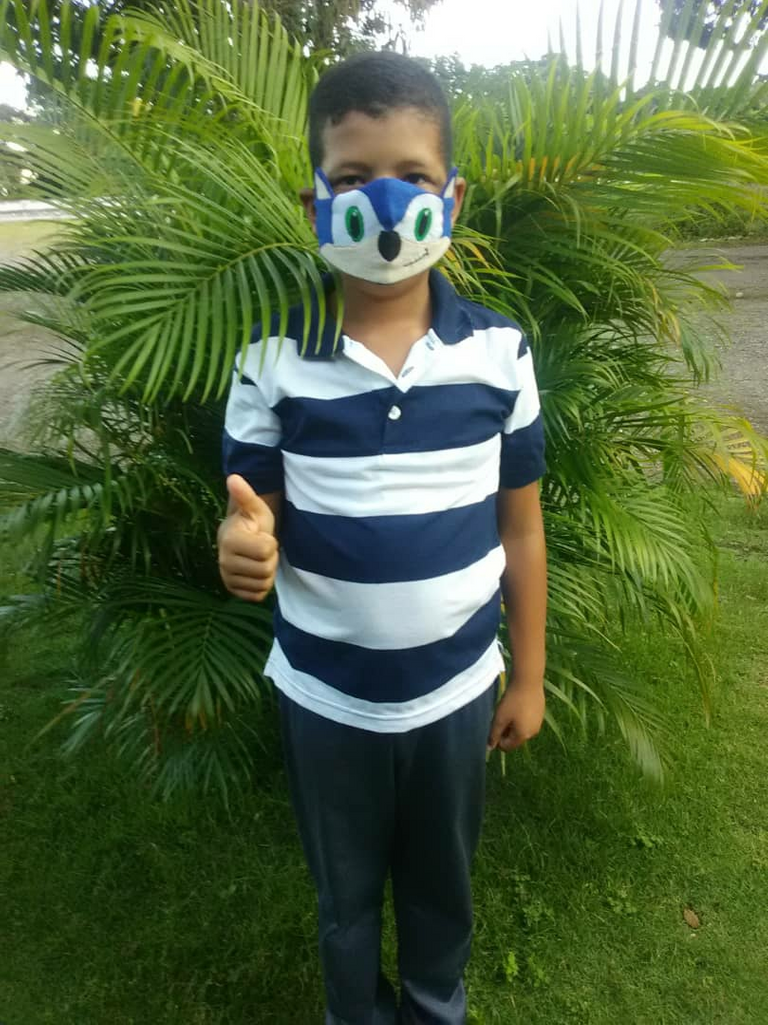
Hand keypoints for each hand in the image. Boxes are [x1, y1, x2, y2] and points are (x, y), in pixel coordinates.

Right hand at [217, 474, 277, 601]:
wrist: (240, 539)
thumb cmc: (252, 522)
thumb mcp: (254, 507)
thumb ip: (245, 495)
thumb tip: (233, 477)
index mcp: (229, 541)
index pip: (266, 551)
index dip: (270, 543)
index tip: (262, 536)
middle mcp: (224, 562)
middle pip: (265, 569)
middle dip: (270, 558)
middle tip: (262, 548)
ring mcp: (227, 578)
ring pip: (263, 584)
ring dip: (267, 572)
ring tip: (259, 559)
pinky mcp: (233, 591)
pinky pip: (258, 595)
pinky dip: (262, 586)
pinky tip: (256, 571)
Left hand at [487, 678, 545, 752]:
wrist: (528, 682)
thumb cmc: (512, 701)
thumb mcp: (499, 718)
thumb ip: (494, 734)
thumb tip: (490, 748)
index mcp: (522, 736)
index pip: (507, 747)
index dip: (497, 740)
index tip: (493, 726)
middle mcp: (533, 733)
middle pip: (515, 739)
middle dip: (505, 731)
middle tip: (500, 717)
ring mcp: (538, 723)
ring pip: (521, 729)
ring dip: (513, 725)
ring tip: (508, 710)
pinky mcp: (541, 714)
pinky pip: (528, 721)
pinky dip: (521, 718)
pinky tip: (517, 706)